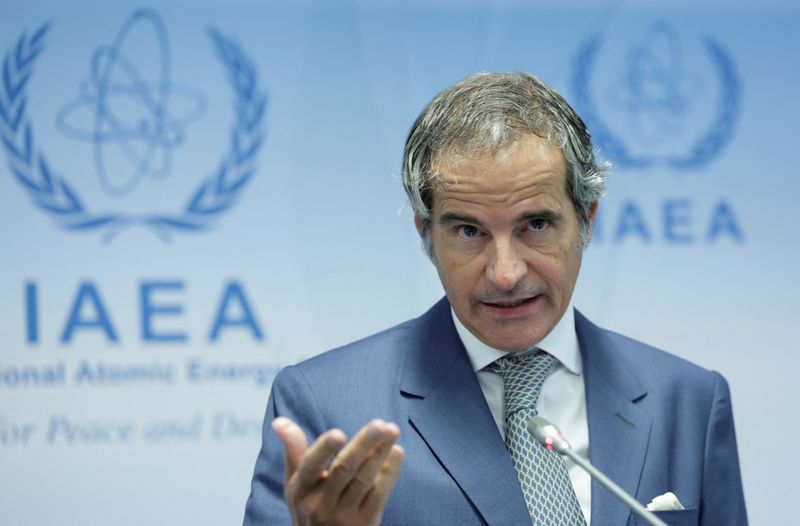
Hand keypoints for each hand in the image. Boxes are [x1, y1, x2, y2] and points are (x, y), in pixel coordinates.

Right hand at [273, 417, 403, 525]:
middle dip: (363, 445)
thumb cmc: (309, 506)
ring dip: (380, 453)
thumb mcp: (295, 483)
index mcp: (300, 490)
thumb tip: (279, 421)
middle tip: (379, 425)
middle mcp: (320, 504)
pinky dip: (389, 472)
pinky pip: (379, 494)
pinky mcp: (365, 522)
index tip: (338, 433)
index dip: (324, 450)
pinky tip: (396, 453)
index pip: (311, 467)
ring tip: (392, 430)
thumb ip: (293, 450)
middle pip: (344, 469)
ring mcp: (343, 516)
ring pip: (364, 479)